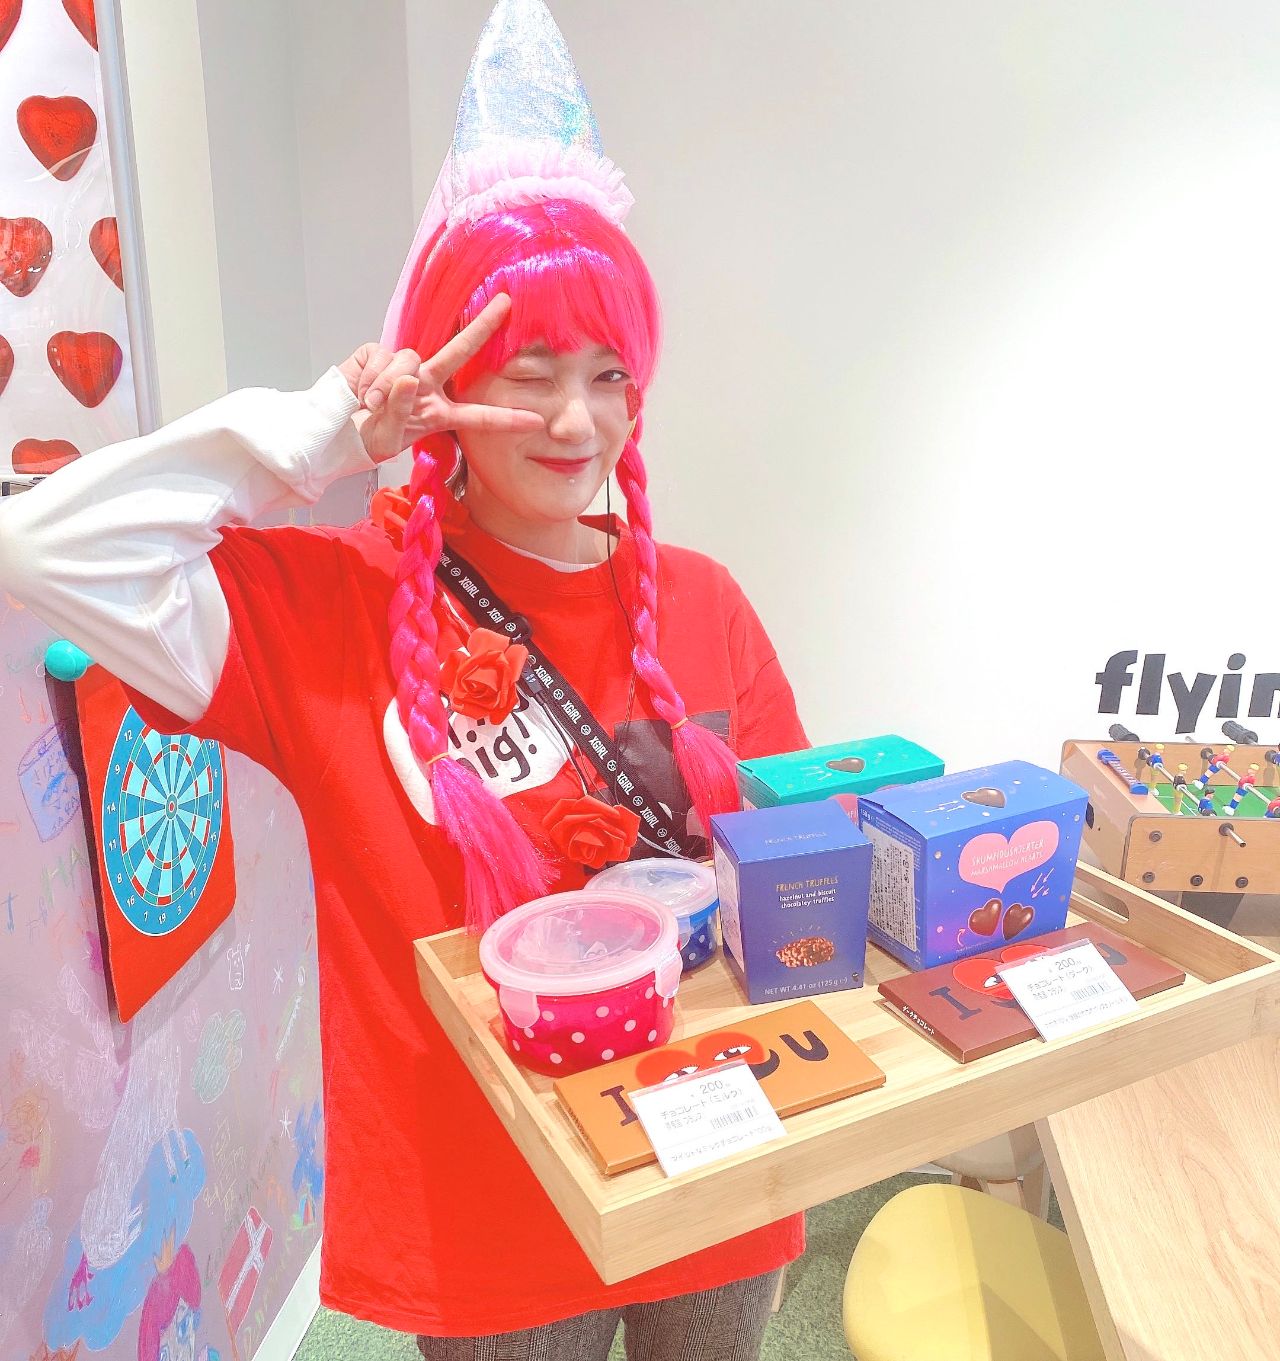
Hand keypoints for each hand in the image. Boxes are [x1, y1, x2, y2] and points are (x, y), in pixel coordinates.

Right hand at [339, 295, 544, 462]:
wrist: (334, 429)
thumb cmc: (367, 438)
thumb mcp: (388, 437)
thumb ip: (400, 410)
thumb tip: (410, 377)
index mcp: (439, 413)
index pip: (479, 416)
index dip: (508, 418)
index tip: (538, 420)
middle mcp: (428, 384)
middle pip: (459, 351)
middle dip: (482, 326)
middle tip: (506, 304)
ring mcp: (404, 367)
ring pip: (409, 359)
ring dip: (387, 386)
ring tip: (370, 406)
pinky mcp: (376, 354)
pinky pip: (381, 358)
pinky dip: (370, 379)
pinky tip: (361, 394)